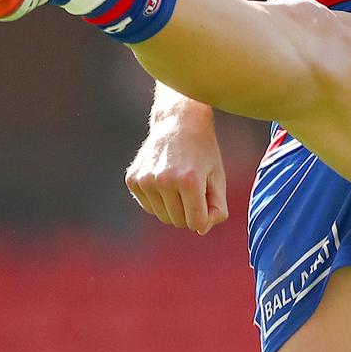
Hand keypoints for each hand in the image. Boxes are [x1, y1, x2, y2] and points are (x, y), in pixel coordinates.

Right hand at [125, 101, 227, 234]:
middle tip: (193, 184)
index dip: (204, 214)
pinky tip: (164, 178)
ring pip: (162, 217)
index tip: (206, 196)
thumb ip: (217, 208)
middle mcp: (164, 180)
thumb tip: (200, 230)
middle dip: (189, 210)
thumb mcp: (218, 176)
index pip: (196, 223)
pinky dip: (159, 199)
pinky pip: (149, 207)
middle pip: (178, 222)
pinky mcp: (133, 179)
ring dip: (173, 206)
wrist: (178, 121)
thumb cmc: (203, 150)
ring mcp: (145, 179)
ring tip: (179, 179)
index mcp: (189, 180)